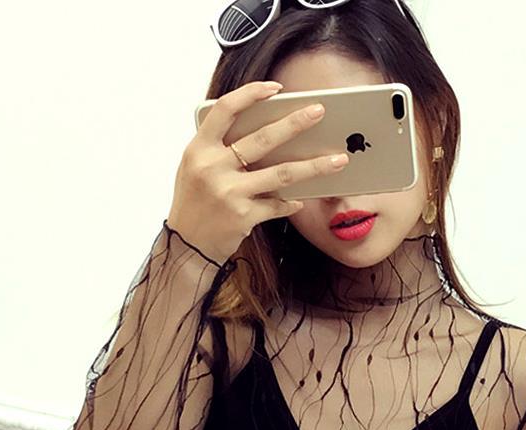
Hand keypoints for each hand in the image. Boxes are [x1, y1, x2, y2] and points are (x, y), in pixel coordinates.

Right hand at [168, 80, 349, 264]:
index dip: (251, 94)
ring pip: (282, 173)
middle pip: (263, 138)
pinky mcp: (243, 216)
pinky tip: (300, 201)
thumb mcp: (196, 168)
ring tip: (338, 159)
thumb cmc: (195, 202)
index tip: (276, 88)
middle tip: (320, 112)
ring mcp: (229, 192)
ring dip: (314, 167)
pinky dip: (290, 203)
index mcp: (199, 149)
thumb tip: (266, 131)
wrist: (186, 245)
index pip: (226, 110)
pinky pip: (277, 205)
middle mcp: (212, 167)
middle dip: (295, 123)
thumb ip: (220, 148)